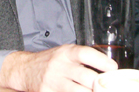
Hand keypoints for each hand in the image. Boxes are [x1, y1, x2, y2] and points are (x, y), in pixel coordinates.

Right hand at [0, 44, 117, 91]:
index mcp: (66, 53)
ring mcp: (53, 81)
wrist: (25, 69)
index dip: (101, 61)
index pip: (86, 53)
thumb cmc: (51, 61)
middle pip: (86, 77)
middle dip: (99, 84)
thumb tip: (108, 70)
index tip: (113, 68)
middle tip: (106, 87)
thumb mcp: (65, 53)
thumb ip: (83, 59)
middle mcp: (60, 65)